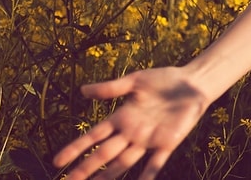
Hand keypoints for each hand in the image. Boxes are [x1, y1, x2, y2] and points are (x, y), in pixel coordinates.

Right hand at [53, 67, 209, 179]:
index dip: (76, 148)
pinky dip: (148, 174)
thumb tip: (81, 90)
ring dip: (109, 174)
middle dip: (86, 167)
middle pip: (104, 153)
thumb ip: (111, 88)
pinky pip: (155, 162)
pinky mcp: (167, 143)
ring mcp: (149, 139)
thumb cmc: (164, 80)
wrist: (193, 83)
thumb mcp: (135, 81)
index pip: (93, 136)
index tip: (56, 161)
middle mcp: (132, 132)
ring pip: (124, 161)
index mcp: (122, 117)